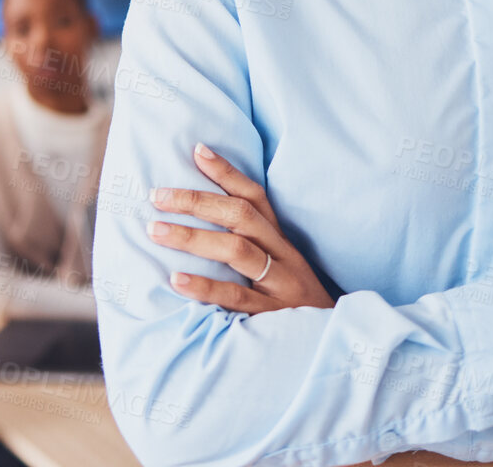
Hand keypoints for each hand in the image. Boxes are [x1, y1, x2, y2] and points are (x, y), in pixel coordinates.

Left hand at [147, 142, 334, 313]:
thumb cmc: (296, 304)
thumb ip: (251, 247)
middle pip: (242, 217)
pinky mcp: (273, 318)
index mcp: (282, 242)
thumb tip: (202, 222)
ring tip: (156, 230)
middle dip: (197, 202)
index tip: (197, 150)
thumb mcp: (281, 268)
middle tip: (157, 196)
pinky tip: (176, 280)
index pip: (255, 198)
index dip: (227, 173)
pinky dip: (206, 287)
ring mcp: (281, 286)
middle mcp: (283, 257)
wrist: (336, 342)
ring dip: (193, 238)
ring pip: (238, 251)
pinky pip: (237, 299)